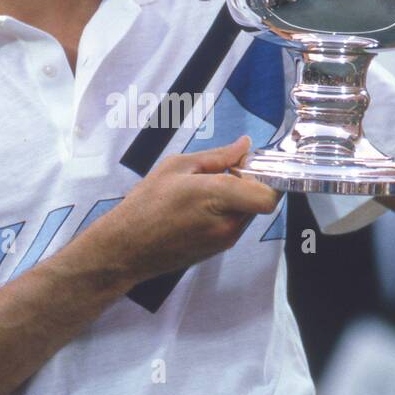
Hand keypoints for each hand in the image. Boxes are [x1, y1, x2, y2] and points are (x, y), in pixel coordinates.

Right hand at [98, 134, 280, 283]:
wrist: (127, 247)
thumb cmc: (145, 205)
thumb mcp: (177, 167)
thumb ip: (217, 156)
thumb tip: (244, 145)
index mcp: (217, 197)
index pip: (268, 194)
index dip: (267, 176)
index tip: (248, 165)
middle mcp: (227, 223)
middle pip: (263, 200)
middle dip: (252, 183)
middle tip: (228, 172)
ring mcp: (226, 240)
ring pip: (251, 212)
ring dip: (241, 198)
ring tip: (209, 190)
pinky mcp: (220, 249)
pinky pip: (238, 224)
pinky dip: (230, 211)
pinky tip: (203, 206)